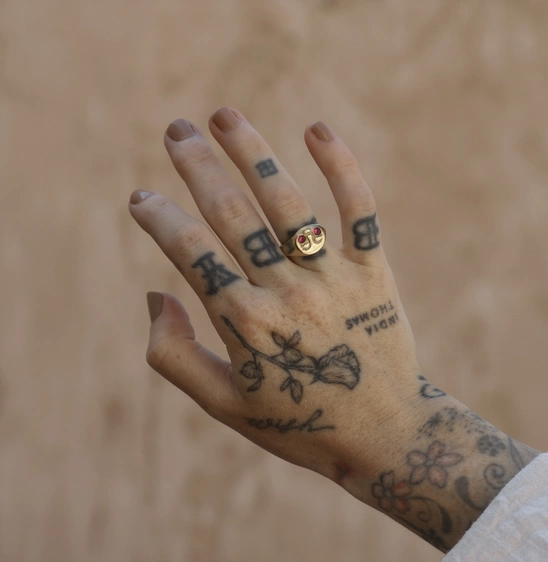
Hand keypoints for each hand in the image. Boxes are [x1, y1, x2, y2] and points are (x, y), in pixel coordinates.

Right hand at [129, 108, 537, 551]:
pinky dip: (341, 167)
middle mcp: (286, 292)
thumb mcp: (225, 406)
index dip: (159, 219)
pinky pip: (358, 209)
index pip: (190, 253)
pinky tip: (315, 130)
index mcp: (243, 324)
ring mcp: (332, 278)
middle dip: (197, 167)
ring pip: (286, 201)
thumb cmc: (300, 425)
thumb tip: (154, 294)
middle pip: (231, 214)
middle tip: (175, 131)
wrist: (385, 438)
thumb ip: (174, 356)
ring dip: (252, 153)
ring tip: (225, 117)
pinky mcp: (374, 273)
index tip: (141, 198)